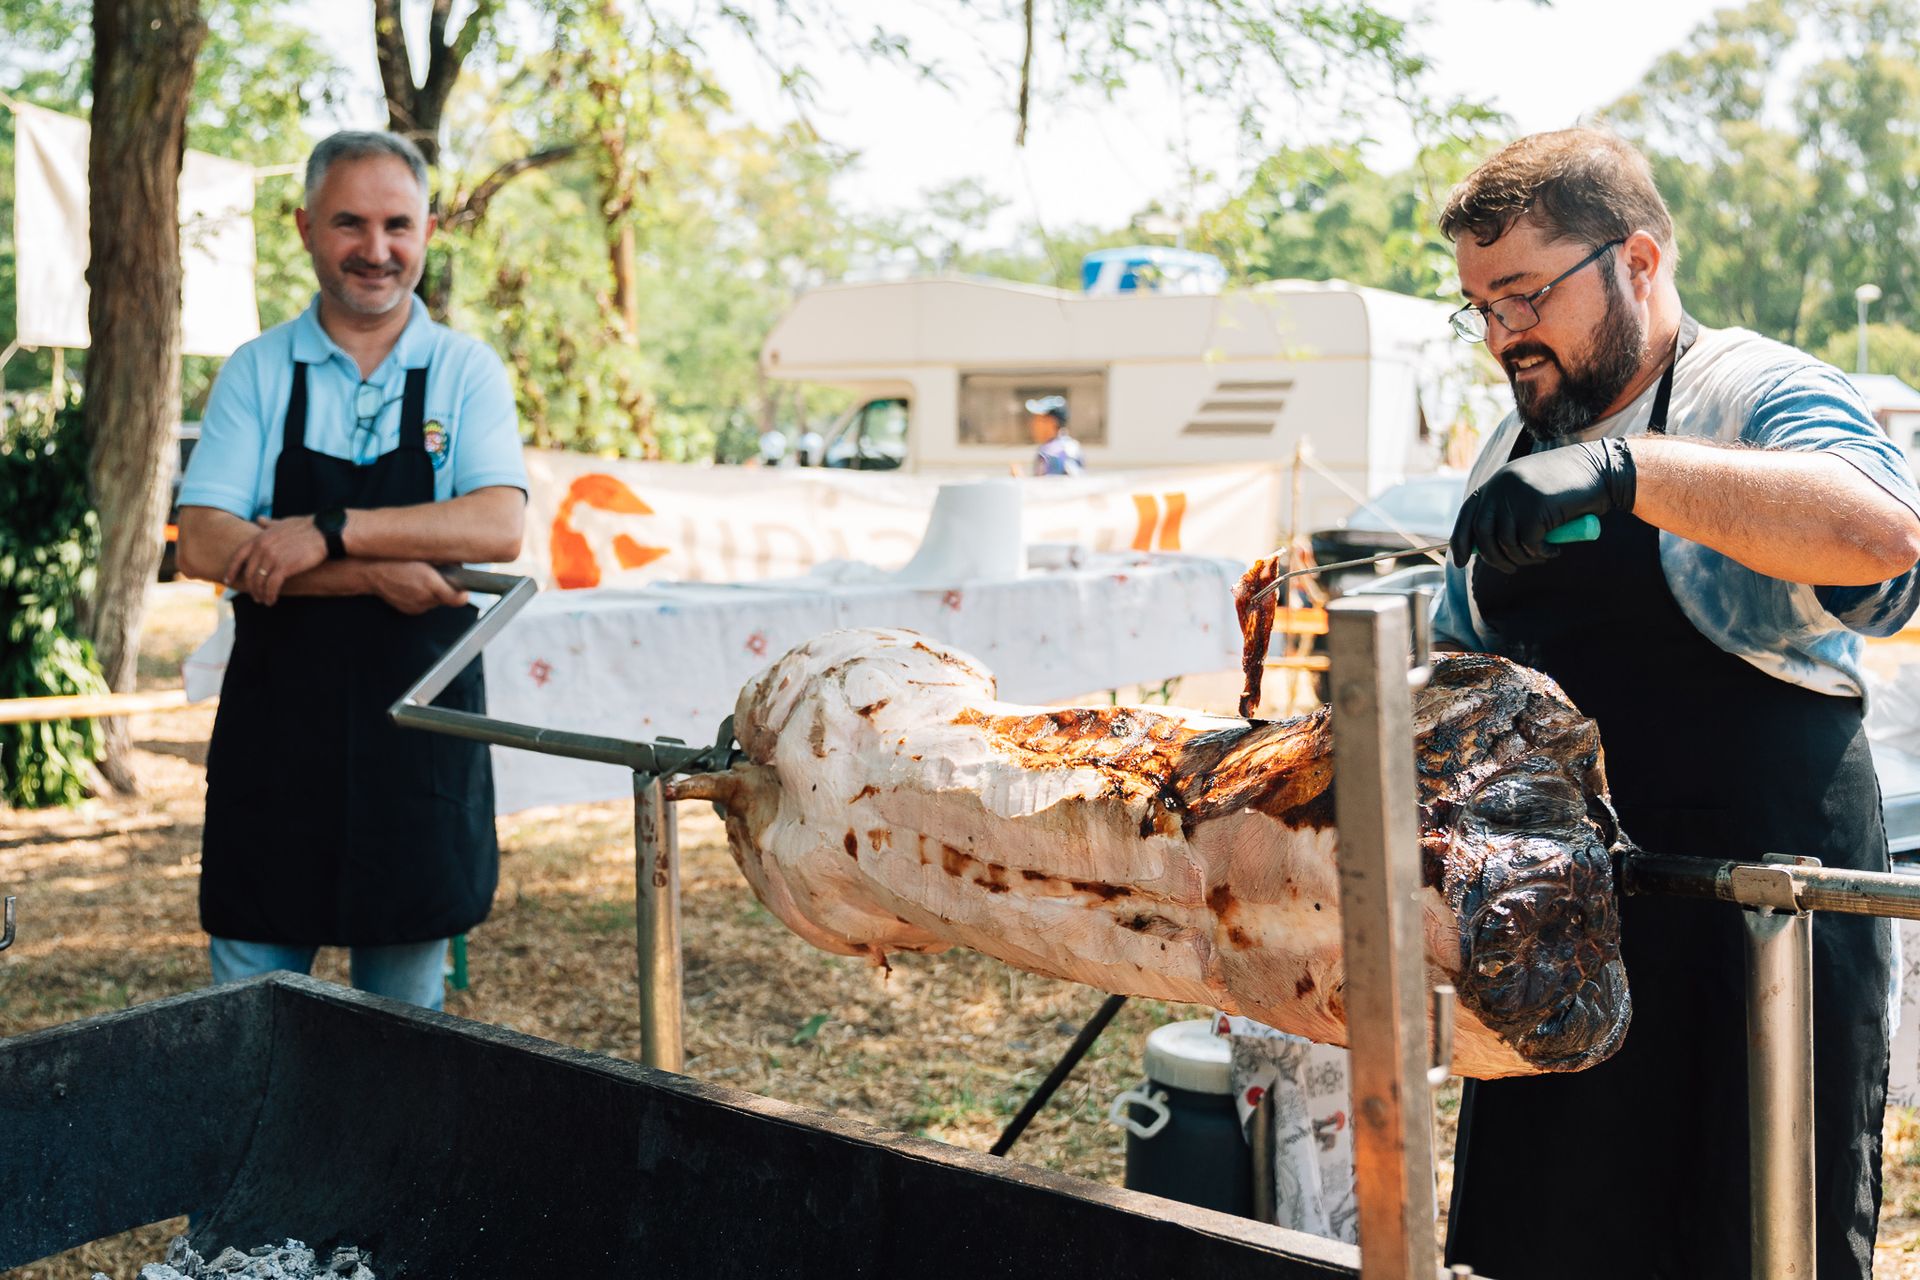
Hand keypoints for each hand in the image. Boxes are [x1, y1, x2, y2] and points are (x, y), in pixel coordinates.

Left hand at [225, 515, 327, 604]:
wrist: (324, 531)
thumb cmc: (306, 527)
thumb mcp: (283, 523)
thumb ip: (269, 524)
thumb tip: (260, 519)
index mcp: (260, 538)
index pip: (238, 557)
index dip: (231, 570)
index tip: (228, 581)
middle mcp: (262, 548)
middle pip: (249, 573)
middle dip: (250, 587)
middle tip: (255, 596)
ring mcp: (272, 557)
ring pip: (259, 582)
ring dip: (260, 594)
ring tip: (264, 600)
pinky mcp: (285, 567)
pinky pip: (272, 586)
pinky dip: (270, 595)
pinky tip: (272, 600)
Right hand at [364, 561, 470, 614]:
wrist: (370, 571)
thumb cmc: (395, 559)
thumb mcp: (423, 555)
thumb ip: (446, 562)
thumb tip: (459, 564)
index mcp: (430, 583)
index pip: (458, 598)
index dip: (462, 592)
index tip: (464, 589)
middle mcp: (425, 598)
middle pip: (446, 598)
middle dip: (445, 588)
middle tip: (437, 576)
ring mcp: (417, 606)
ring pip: (435, 602)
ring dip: (434, 593)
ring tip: (422, 580)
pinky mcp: (410, 610)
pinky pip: (423, 605)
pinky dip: (423, 598)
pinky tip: (414, 587)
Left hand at [1451, 438, 1636, 573]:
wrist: (1600, 469)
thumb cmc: (1567, 485)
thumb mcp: (1529, 491)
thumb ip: (1508, 509)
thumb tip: (1483, 547)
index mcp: (1496, 482)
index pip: (1467, 515)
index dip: (1460, 542)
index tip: (1459, 562)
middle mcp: (1500, 488)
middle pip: (1482, 535)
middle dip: (1493, 559)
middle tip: (1510, 569)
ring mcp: (1516, 498)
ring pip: (1506, 545)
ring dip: (1521, 559)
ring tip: (1540, 556)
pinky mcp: (1535, 509)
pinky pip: (1529, 546)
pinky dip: (1541, 554)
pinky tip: (1554, 550)